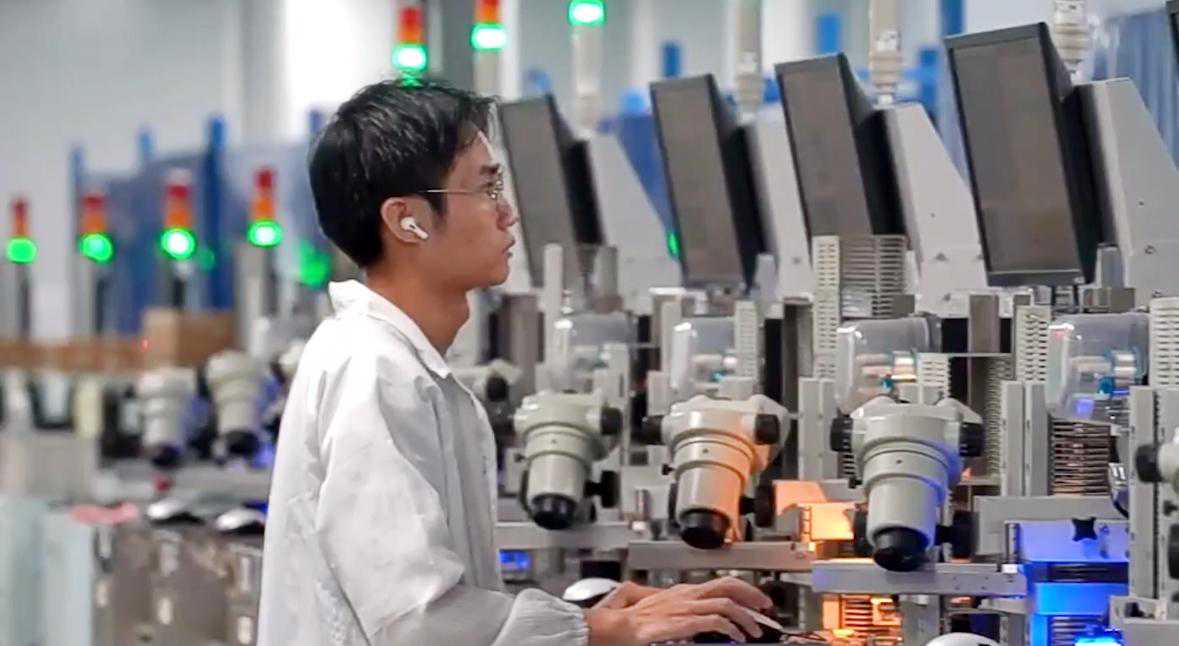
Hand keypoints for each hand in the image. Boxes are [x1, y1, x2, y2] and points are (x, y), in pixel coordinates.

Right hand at [585, 577, 772, 645]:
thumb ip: (667, 601)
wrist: (614, 627)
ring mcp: (685, 607)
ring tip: (755, 629)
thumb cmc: (628, 619)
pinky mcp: (683, 621)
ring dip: (746, 616)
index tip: (753, 600)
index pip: (717, 583)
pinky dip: (730, 628)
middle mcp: (686, 594)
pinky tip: (736, 637)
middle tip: (765, 606)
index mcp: (681, 591)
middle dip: (751, 594)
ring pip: (726, 602)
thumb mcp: (652, 603)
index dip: (740, 589)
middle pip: (727, 584)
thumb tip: (674, 601)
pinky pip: (715, 620)